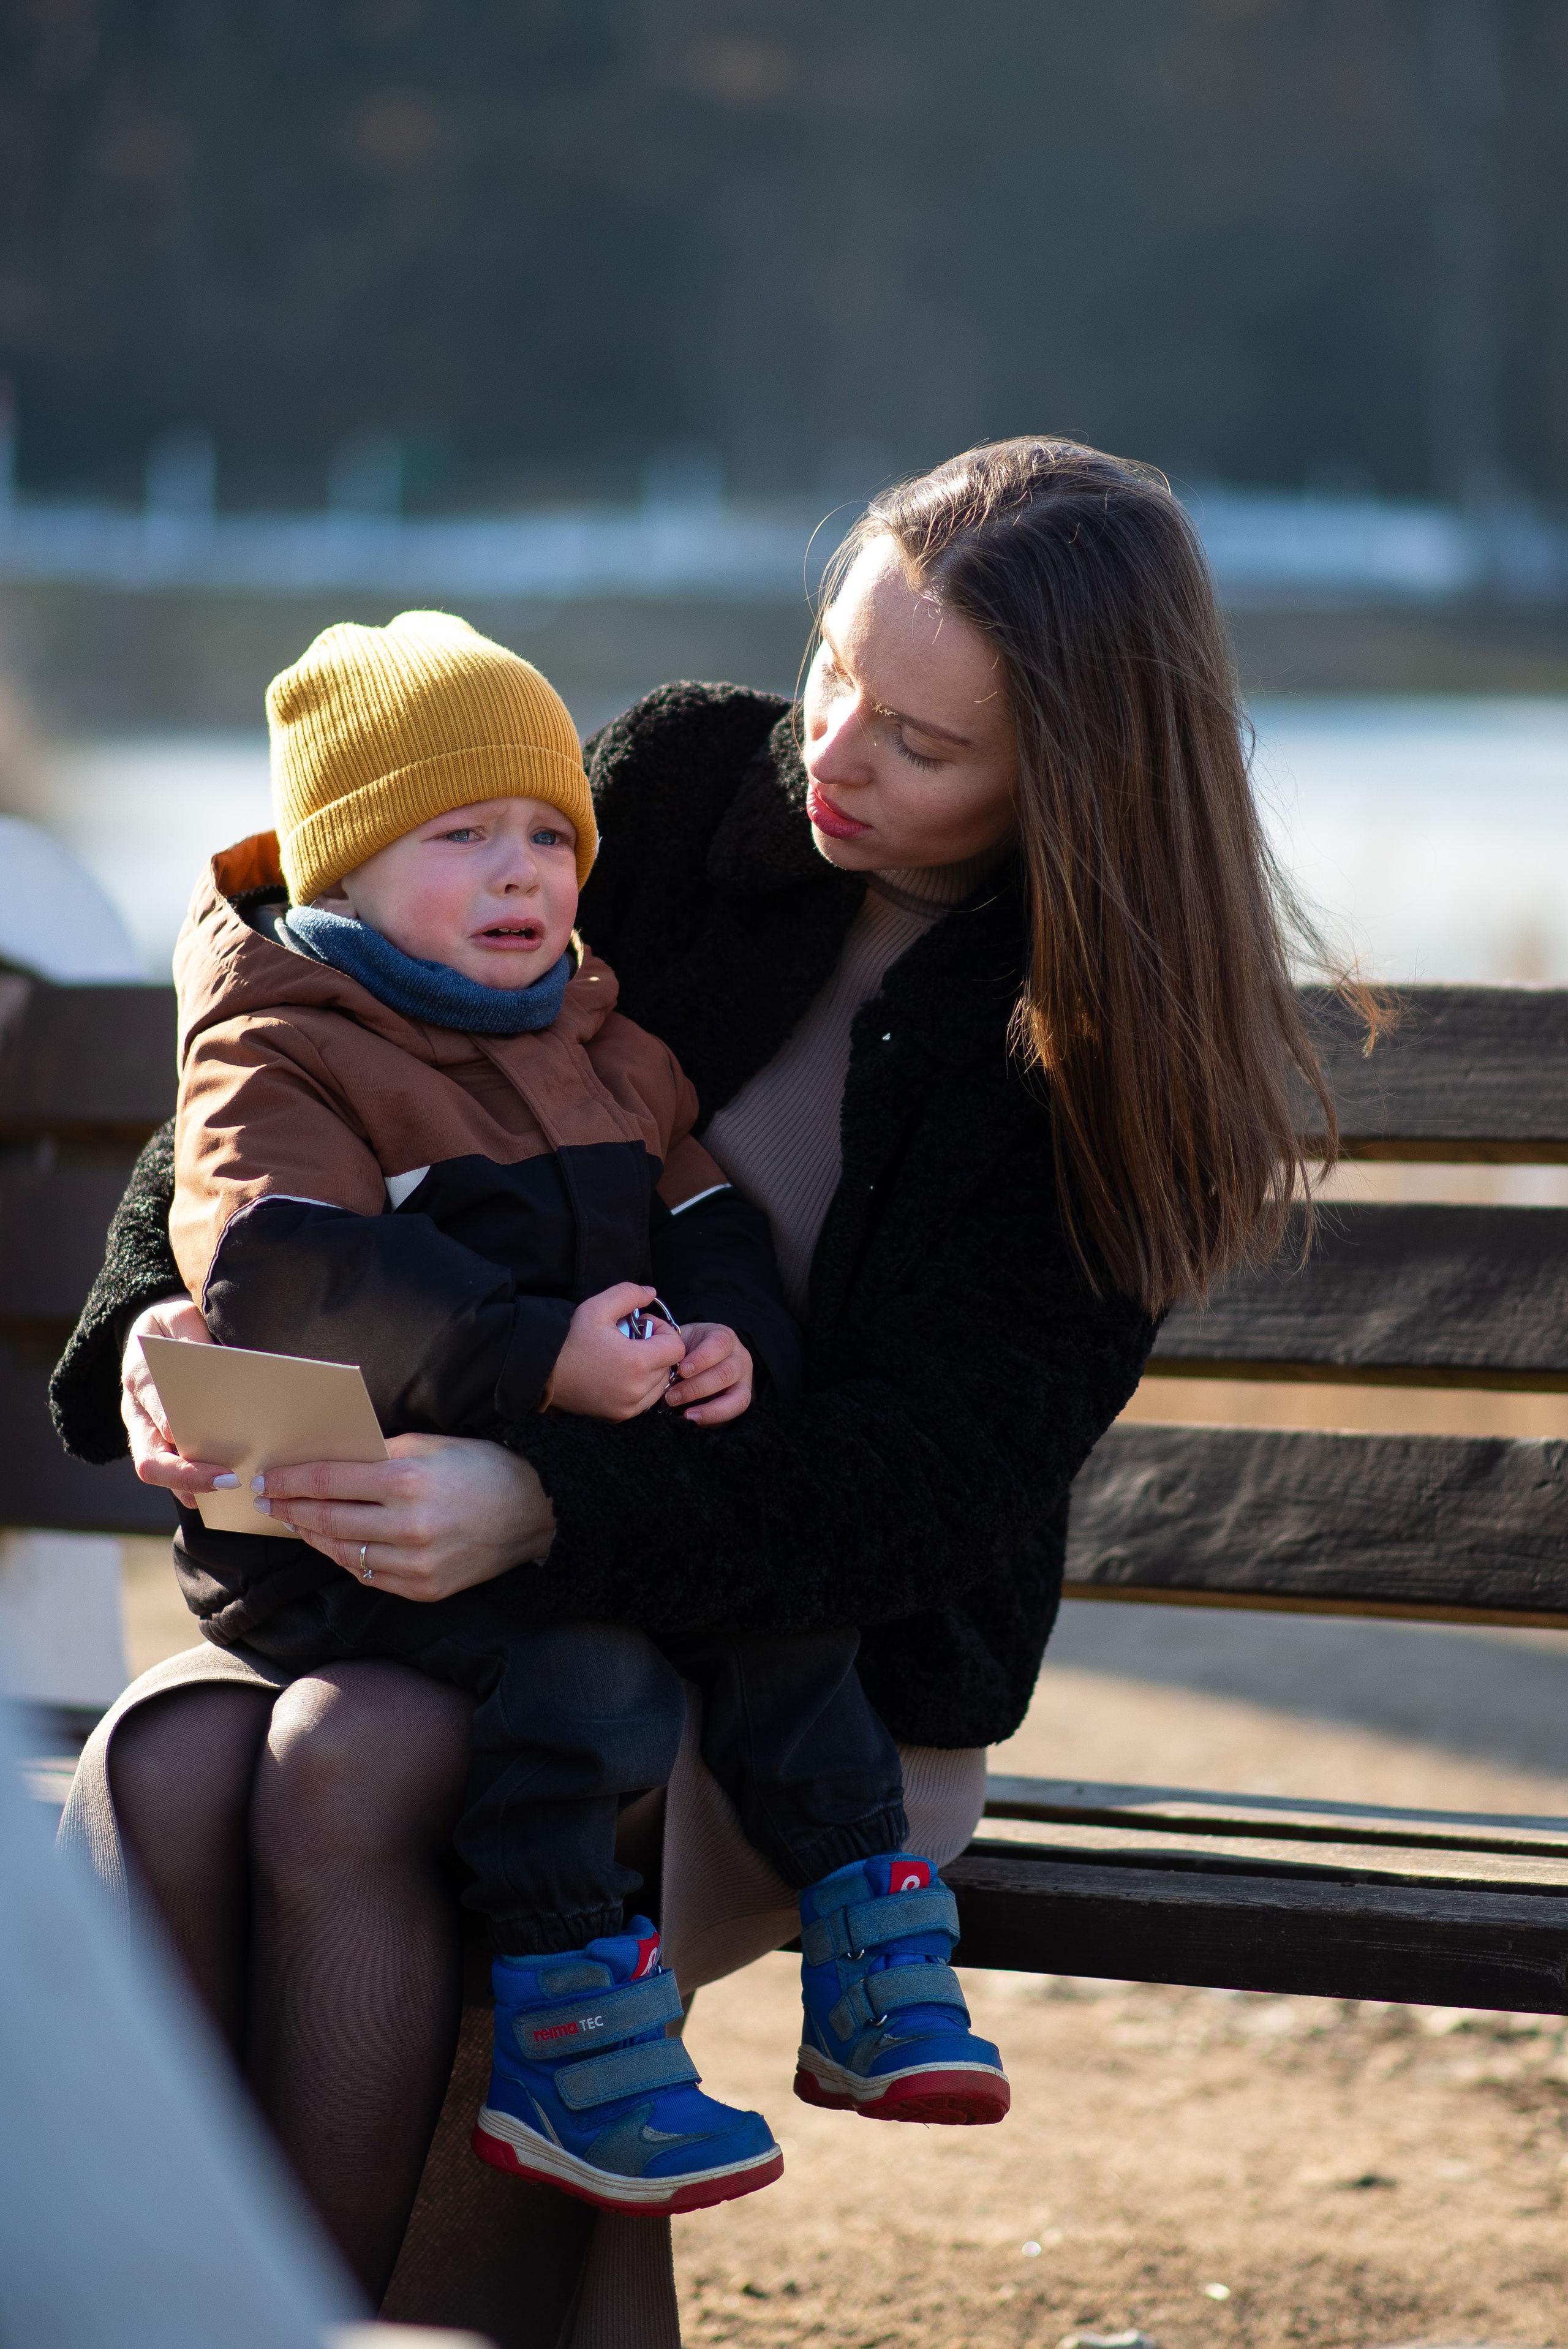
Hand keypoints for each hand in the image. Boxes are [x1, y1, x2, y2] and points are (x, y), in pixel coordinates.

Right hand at [122, 1295, 233, 1498]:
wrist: (155, 1336)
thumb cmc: (171, 1327)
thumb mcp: (177, 1317)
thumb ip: (189, 1334)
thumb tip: (203, 1358)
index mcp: (139, 1378)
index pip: (152, 1411)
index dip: (172, 1425)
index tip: (199, 1440)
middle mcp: (137, 1414)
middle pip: (149, 1459)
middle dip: (187, 1475)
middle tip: (229, 1480)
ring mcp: (146, 1432)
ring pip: (159, 1471)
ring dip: (193, 1486)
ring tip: (233, 1489)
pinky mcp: (161, 1442)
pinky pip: (173, 1472)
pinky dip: (195, 1486)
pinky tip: (227, 1492)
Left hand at [251, 1432, 556, 1601]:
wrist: (535, 1515)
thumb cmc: (482, 1469)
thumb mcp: (431, 1445)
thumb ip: (379, 1454)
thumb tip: (330, 1459)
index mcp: (408, 1481)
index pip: (328, 1482)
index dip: (290, 1481)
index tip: (267, 1480)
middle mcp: (408, 1527)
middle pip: (328, 1519)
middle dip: (291, 1510)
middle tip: (268, 1502)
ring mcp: (415, 1564)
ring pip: (343, 1553)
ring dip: (313, 1536)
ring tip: (296, 1521)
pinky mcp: (423, 1589)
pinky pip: (369, 1575)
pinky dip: (345, 1558)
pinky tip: (333, 1543)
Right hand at [547, 1283, 686, 1419]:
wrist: (542, 1371)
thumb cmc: (570, 1338)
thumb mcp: (597, 1307)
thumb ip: (628, 1294)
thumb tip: (651, 1293)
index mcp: (637, 1362)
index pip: (676, 1348)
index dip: (664, 1332)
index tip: (642, 1327)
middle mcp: (637, 1389)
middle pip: (669, 1367)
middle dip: (657, 1350)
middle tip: (632, 1340)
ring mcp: (628, 1407)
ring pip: (659, 1385)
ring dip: (651, 1370)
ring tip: (626, 1358)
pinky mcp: (619, 1416)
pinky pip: (645, 1401)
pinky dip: (641, 1388)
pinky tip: (620, 1375)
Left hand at [666, 1322, 752, 1426]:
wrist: (697, 1362)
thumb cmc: (685, 1351)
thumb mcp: (678, 1340)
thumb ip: (666, 1340)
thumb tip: (648, 1340)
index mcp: (723, 1337)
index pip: (719, 1344)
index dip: (701, 1358)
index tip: (681, 1370)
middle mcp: (739, 1356)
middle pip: (726, 1372)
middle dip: (697, 1387)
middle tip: (671, 1396)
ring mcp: (744, 1379)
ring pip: (737, 1395)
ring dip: (709, 1407)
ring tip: (685, 1414)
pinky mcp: (742, 1398)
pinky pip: (735, 1411)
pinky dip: (714, 1417)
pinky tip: (694, 1419)